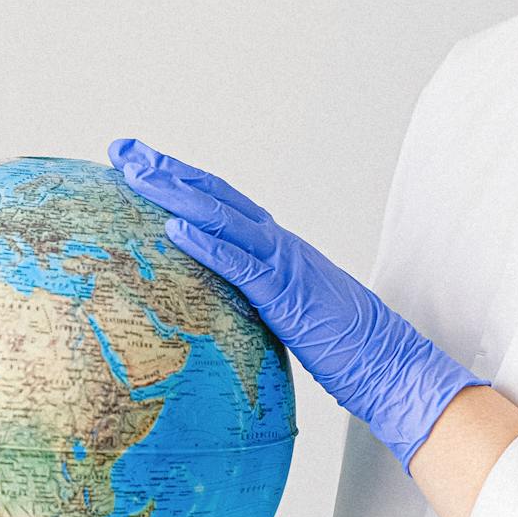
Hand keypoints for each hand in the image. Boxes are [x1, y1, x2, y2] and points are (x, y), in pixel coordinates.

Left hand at [107, 135, 488, 472]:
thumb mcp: (286, 315)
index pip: (220, 203)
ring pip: (224, 218)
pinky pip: (243, 266)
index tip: (138, 163)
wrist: (394, 367)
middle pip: (215, 196)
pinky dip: (208, 245)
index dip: (179, 179)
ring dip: (176, 194)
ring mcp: (286, 265)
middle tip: (123, 149)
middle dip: (166, 170)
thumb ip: (255, 298)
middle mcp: (280, 245)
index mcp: (277, 249)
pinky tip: (174, 230)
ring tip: (136, 174)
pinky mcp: (289, 297)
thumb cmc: (343, 348)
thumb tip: (214, 302)